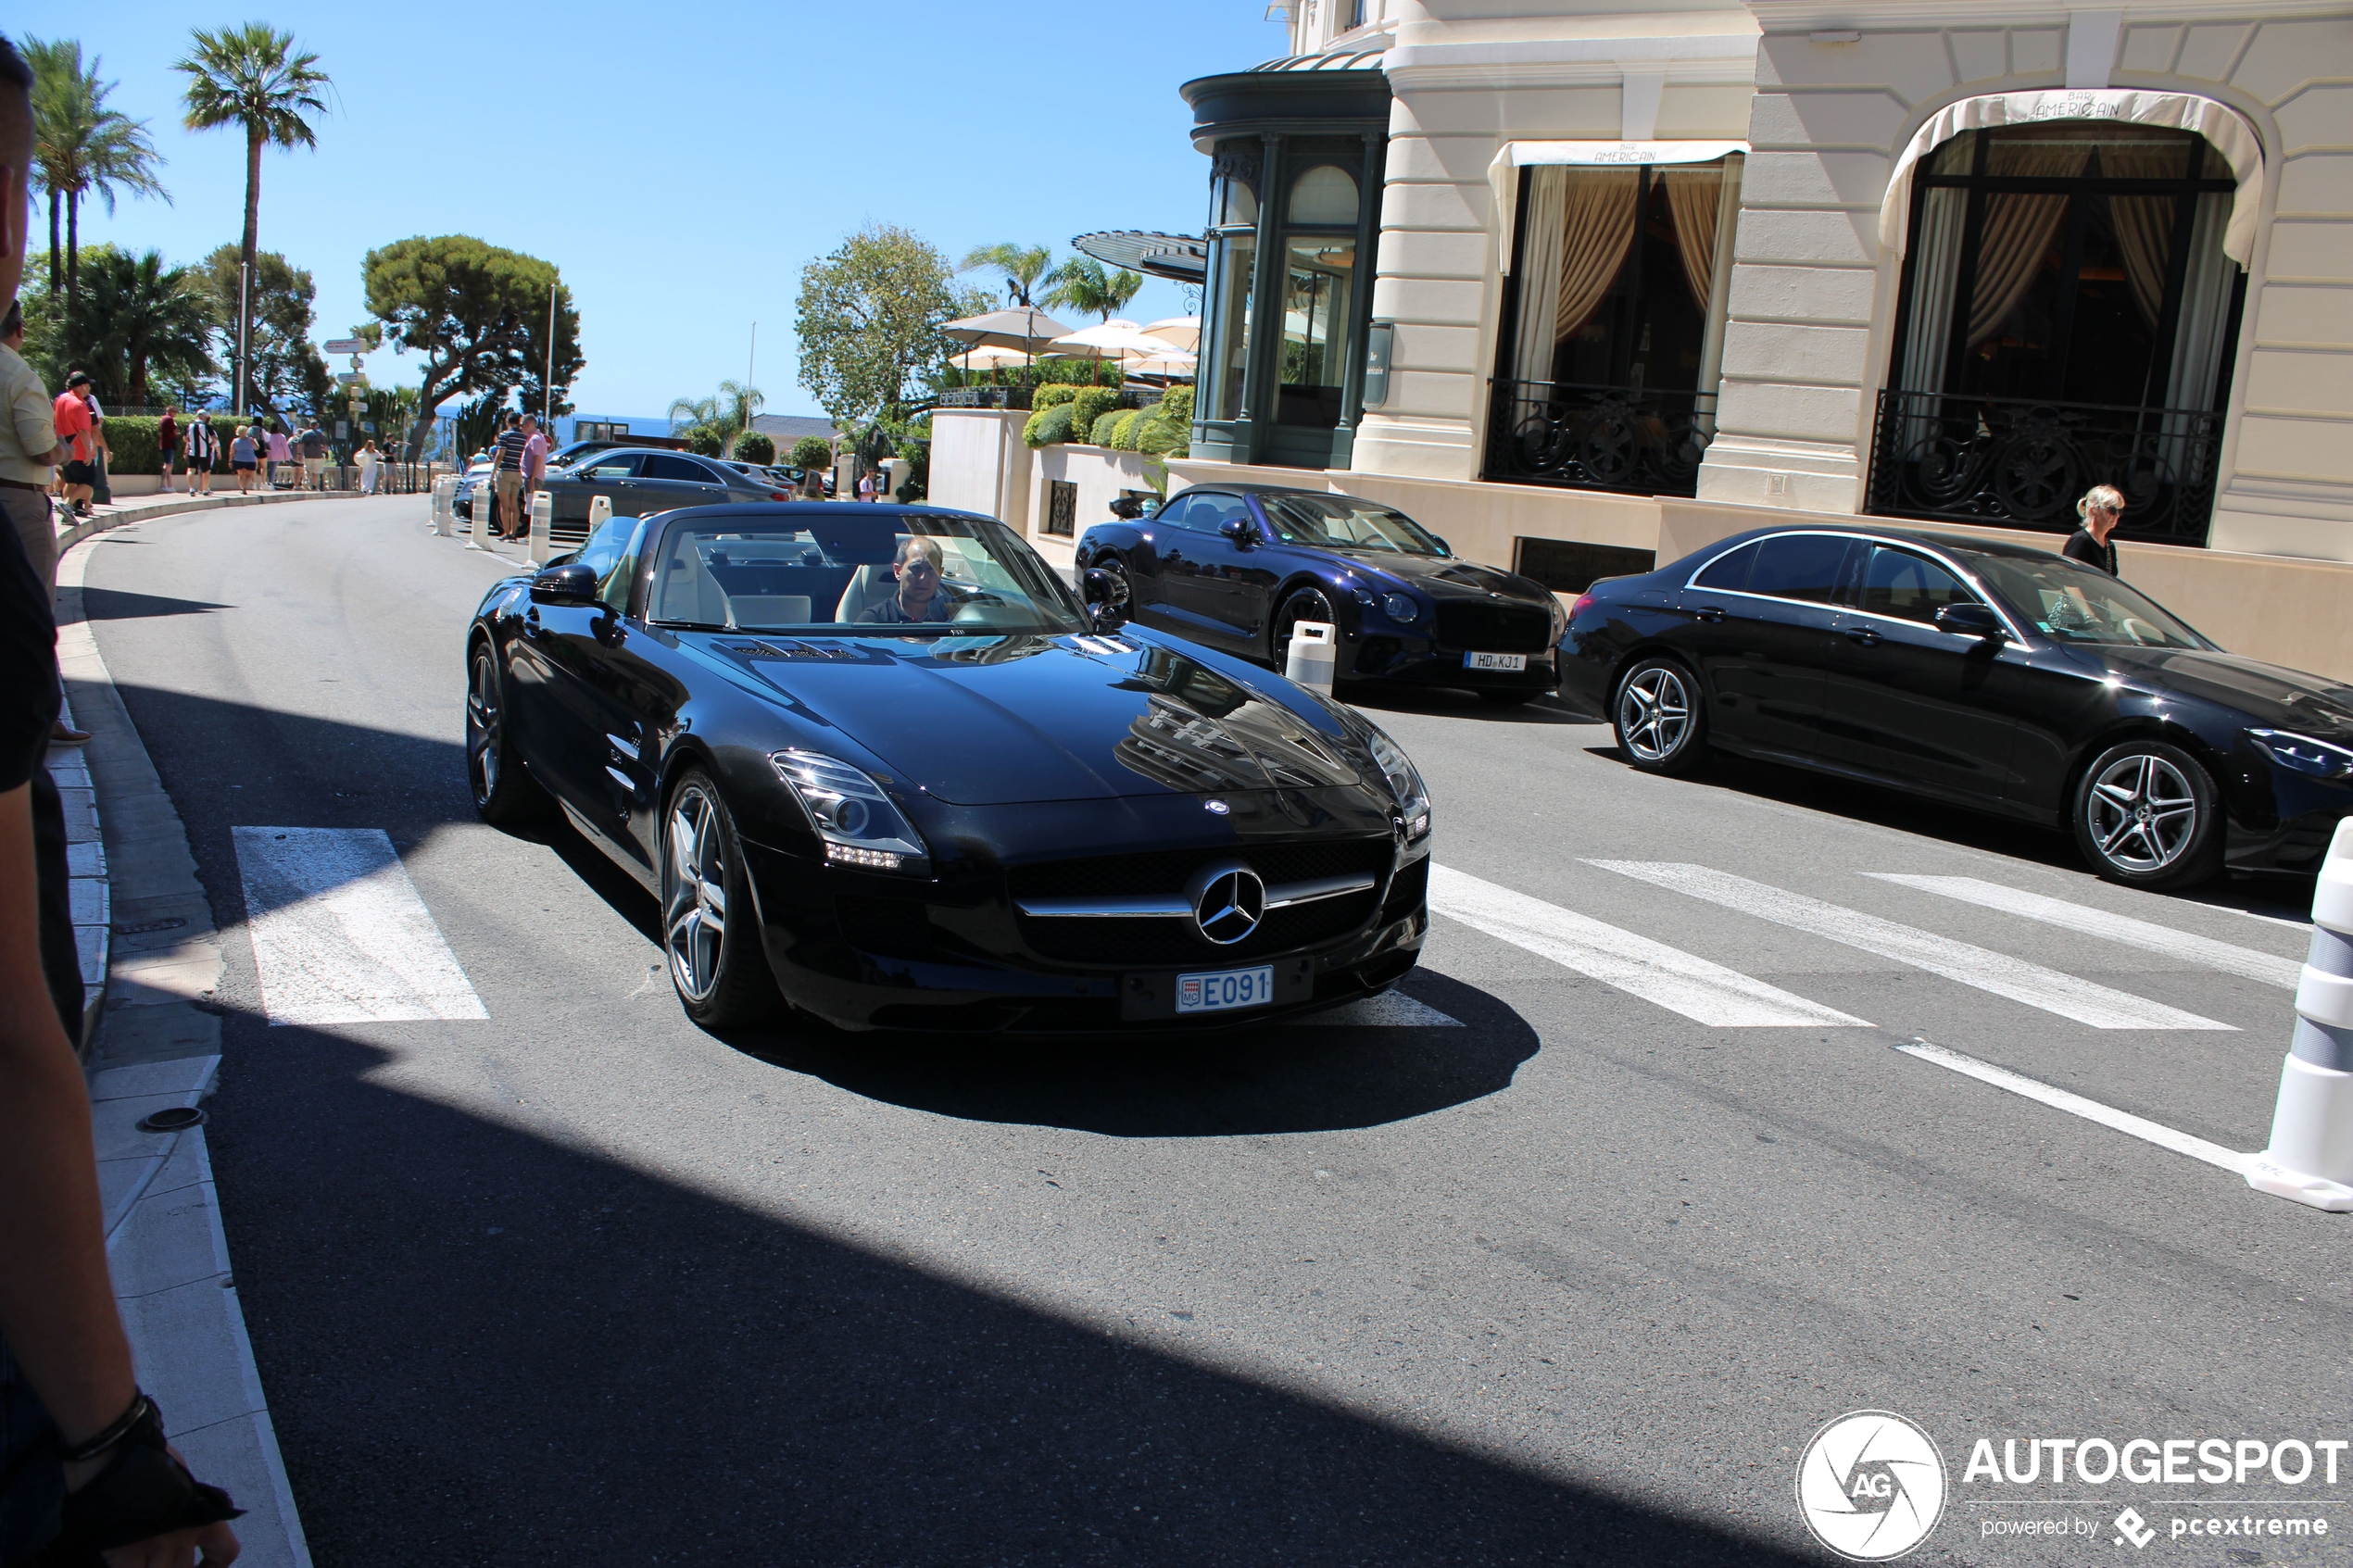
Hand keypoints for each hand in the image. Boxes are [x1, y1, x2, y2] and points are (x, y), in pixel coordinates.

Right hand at [67, 1443, 240, 1566]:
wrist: (115, 1445)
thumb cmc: (144, 1451)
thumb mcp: (179, 1474)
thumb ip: (184, 1499)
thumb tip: (178, 1510)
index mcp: (202, 1512)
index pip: (225, 1551)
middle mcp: (185, 1531)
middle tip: (156, 1561)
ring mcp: (156, 1543)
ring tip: (139, 1560)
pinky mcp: (125, 1551)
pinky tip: (118, 1564)